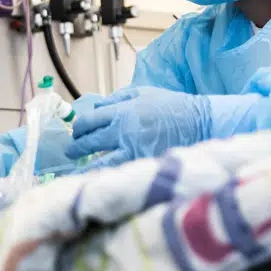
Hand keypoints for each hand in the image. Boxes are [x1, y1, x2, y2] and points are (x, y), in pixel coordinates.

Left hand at [65, 87, 212, 165]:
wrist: (199, 122)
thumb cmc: (171, 106)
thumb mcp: (142, 92)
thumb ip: (117, 98)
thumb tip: (94, 107)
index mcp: (122, 110)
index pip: (89, 120)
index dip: (78, 127)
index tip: (76, 132)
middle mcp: (124, 130)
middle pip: (90, 141)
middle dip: (76, 147)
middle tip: (71, 151)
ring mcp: (133, 149)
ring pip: (101, 161)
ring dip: (85, 167)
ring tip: (77, 171)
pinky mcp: (144, 163)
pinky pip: (119, 171)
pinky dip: (108, 174)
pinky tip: (99, 178)